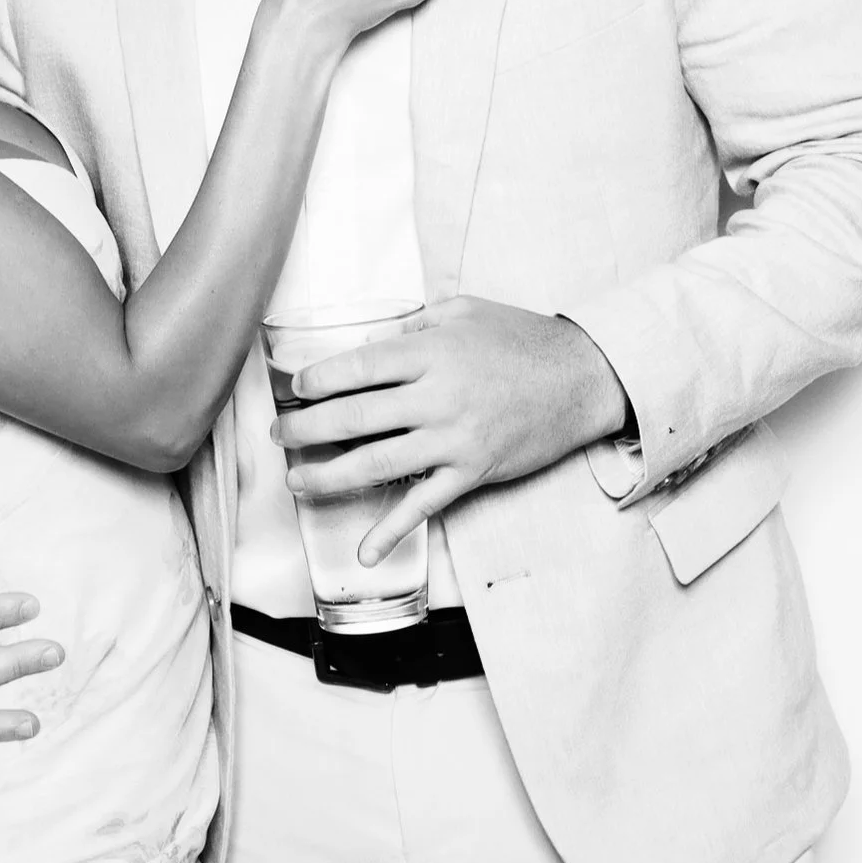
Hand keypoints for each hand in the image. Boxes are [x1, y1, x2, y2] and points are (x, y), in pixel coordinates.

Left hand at [269, 296, 629, 565]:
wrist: (580, 378)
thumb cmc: (522, 339)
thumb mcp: (465, 311)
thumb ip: (415, 326)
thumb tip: (370, 345)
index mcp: (431, 352)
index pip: (358, 367)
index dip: (318, 380)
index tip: (296, 388)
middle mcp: (437, 397)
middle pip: (355, 417)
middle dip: (307, 429)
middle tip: (281, 434)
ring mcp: (454, 439)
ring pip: (376, 463)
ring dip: (328, 476)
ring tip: (297, 481)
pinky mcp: (472, 471)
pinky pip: (424, 505)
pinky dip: (392, 531)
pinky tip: (365, 551)